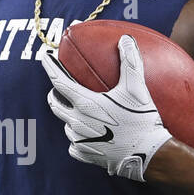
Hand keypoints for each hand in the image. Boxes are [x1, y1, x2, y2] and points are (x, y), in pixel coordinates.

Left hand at [40, 34, 172, 181]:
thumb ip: (130, 62)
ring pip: (66, 124)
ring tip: (79, 111)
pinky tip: (87, 135)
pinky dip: (78, 138)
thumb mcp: (137, 88)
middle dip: (54, 93)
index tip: (44, 58)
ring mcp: (79, 140)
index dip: (50, 67)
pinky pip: (74, 144)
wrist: (149, 155)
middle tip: (60, 86)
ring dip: (69, 116)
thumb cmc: (142, 120)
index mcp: (85, 103)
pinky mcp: (85, 155)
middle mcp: (77, 122)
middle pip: (55, 104)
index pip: (59, 81)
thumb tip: (124, 39)